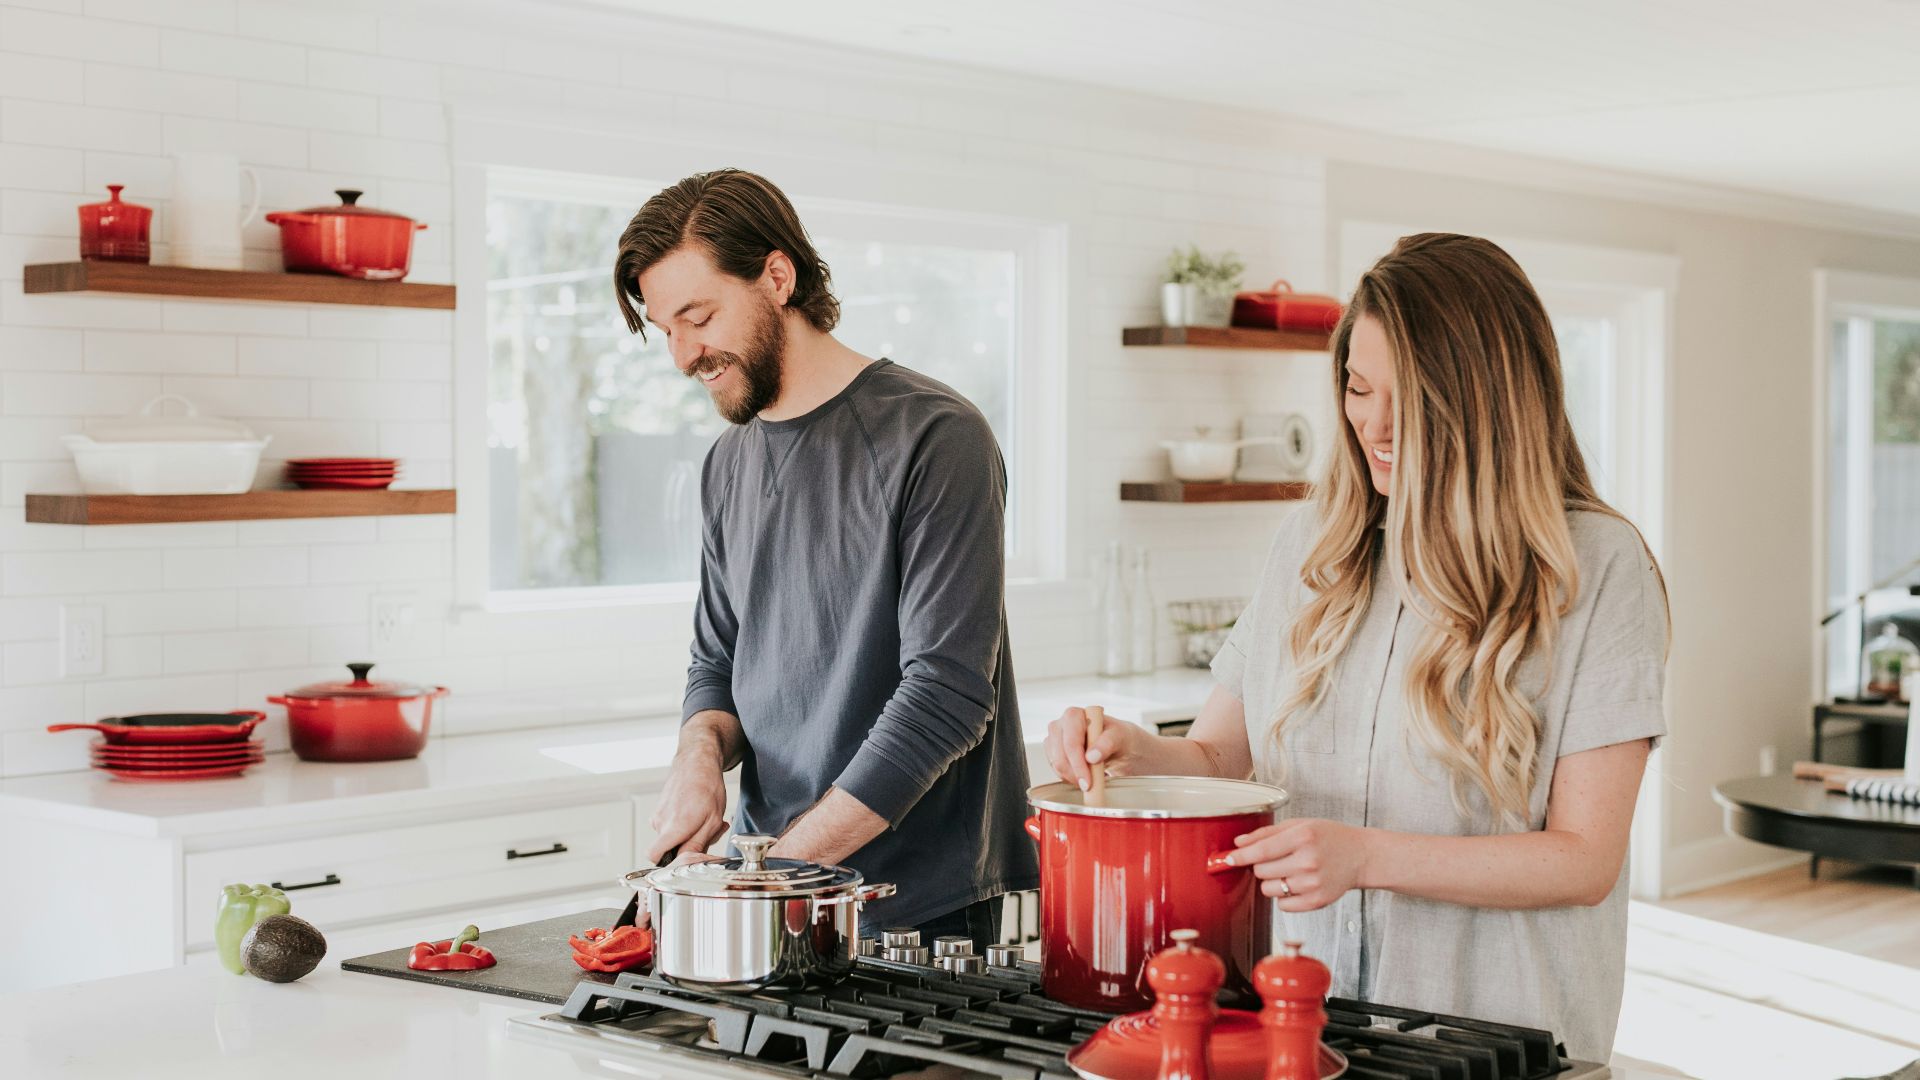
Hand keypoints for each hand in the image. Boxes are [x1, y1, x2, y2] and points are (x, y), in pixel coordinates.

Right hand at [647, 744, 729, 864]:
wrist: (697, 762)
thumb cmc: (707, 787)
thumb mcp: (712, 820)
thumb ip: (697, 844)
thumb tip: (685, 860)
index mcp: (673, 827)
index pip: (654, 856)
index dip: (669, 862)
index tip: (685, 857)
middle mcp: (660, 822)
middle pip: (668, 848)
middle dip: (687, 846)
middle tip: (706, 832)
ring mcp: (657, 814)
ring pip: (670, 836)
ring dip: (687, 833)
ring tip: (704, 818)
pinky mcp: (659, 809)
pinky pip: (669, 825)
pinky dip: (683, 823)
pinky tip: (696, 812)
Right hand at [1044, 706, 1148, 789]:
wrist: (1119, 746)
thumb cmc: (1120, 737)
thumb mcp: (1121, 737)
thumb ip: (1108, 742)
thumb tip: (1091, 756)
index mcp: (1075, 715)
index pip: (1070, 741)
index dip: (1077, 762)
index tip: (1087, 781)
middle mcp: (1061, 724)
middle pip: (1059, 755)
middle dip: (1074, 773)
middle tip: (1089, 786)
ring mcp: (1055, 739)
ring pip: (1055, 764)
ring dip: (1072, 777)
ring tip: (1090, 779)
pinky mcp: (1053, 752)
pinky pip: (1056, 770)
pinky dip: (1068, 777)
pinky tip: (1082, 776)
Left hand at [1224, 819, 1371, 911]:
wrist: (1360, 856)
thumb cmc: (1329, 837)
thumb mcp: (1300, 825)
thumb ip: (1266, 833)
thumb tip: (1239, 843)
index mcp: (1302, 837)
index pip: (1261, 850)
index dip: (1240, 856)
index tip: (1228, 858)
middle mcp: (1308, 861)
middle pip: (1261, 871)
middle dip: (1261, 865)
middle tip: (1277, 859)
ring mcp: (1313, 883)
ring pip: (1269, 889)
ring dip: (1272, 881)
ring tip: (1290, 870)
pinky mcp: (1317, 901)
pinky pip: (1283, 905)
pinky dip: (1284, 897)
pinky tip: (1297, 884)